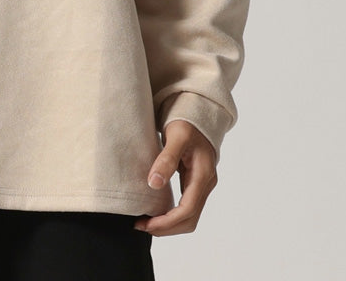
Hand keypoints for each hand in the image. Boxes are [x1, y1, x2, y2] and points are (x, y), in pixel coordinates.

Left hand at [133, 120, 217, 235]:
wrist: (197, 117)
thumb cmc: (187, 123)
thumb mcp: (176, 136)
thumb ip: (166, 159)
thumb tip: (154, 184)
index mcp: (203, 175)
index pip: (188, 210)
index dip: (167, 221)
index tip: (146, 224)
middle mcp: (205, 184)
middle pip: (190, 219)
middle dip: (166, 227)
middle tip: (140, 225)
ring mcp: (202, 185)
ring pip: (189, 216)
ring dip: (168, 224)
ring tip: (145, 221)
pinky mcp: (195, 184)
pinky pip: (186, 207)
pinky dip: (171, 214)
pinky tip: (155, 211)